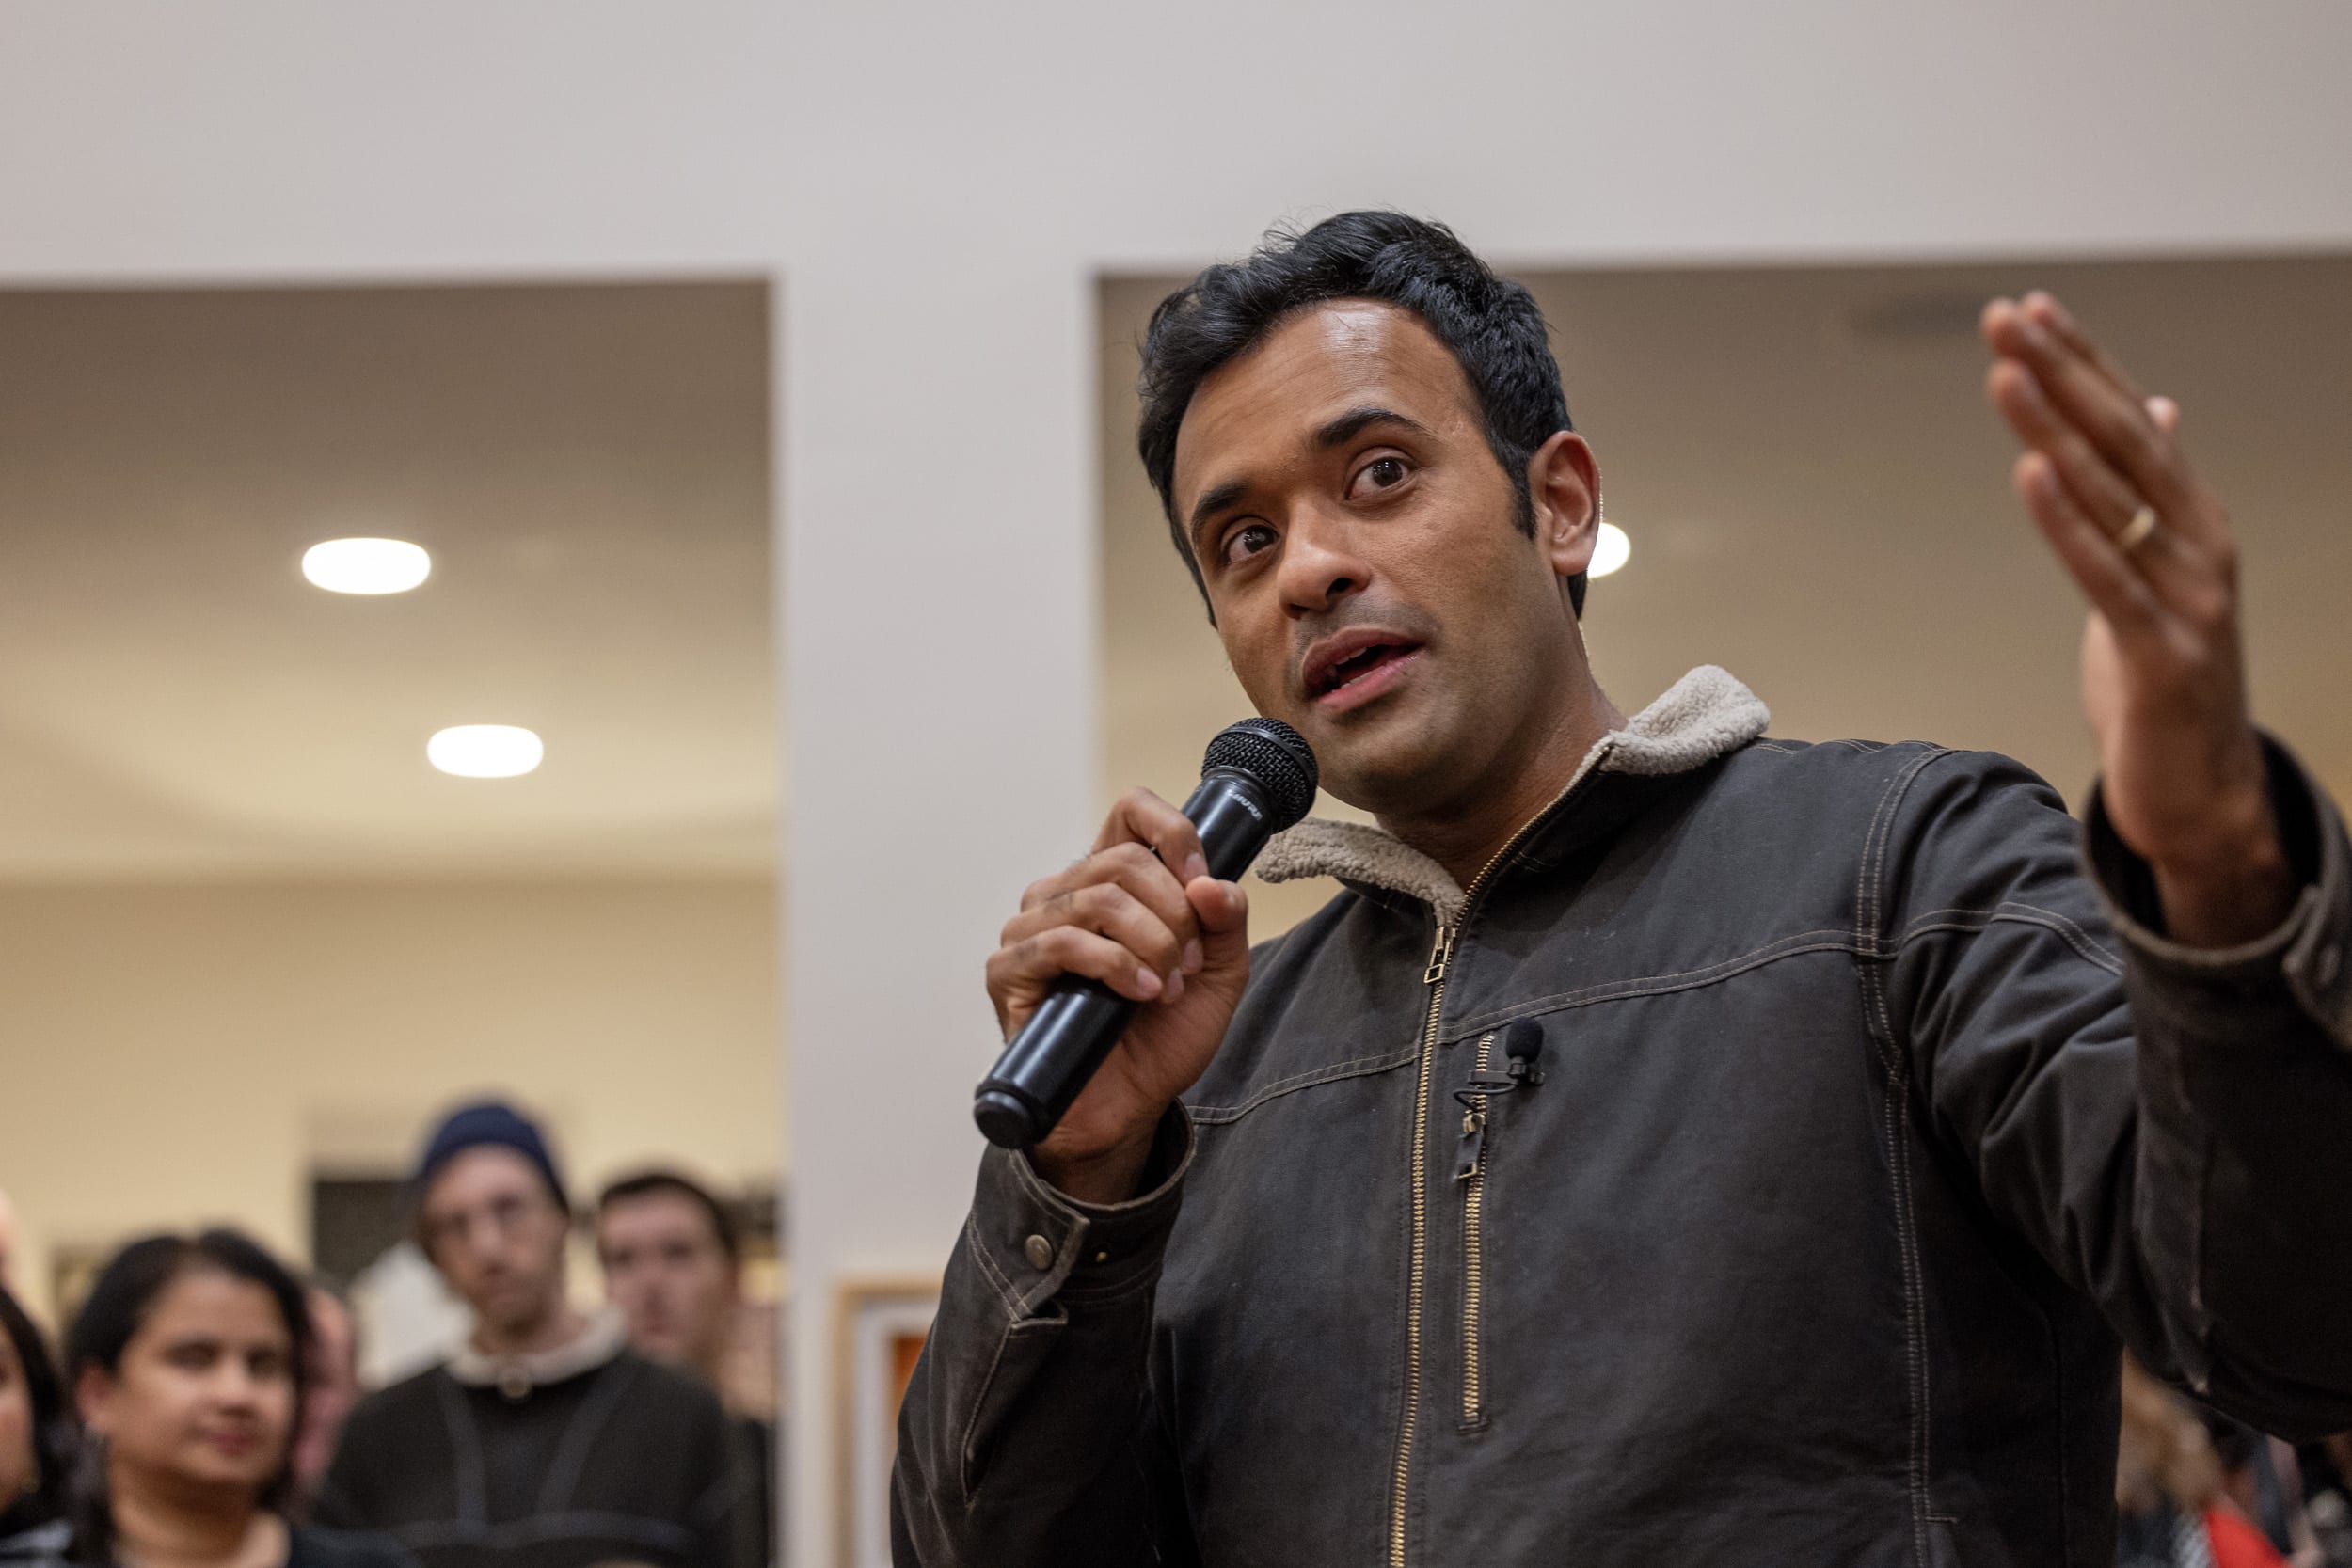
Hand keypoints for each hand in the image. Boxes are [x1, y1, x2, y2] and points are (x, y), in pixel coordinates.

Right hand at [986, 788, 1251, 1200]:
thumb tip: (1212, 882)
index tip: (1202, 882)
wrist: (1129, 1106)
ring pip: (1099, 897)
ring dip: (1152, 943)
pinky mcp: (1009, 970)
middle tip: (1188, 965)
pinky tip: (1141, 994)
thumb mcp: (1217, 976)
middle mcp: (1065, 893)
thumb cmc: (1162, 1038)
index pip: (1131, 811)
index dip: (1173, 832)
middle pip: (1125, 861)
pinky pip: (1062, 941)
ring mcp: (1031, 929)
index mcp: (1111, 881)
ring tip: (1168, 988)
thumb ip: (1225, 924)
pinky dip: (1115, 965)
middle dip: (1175, 915)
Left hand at [1982, 292, 2292, 945]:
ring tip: (2006, 374)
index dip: (2082, 361)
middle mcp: (2199, 544)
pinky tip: (2029, 472)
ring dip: (2052, 429)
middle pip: (2122, 438)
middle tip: (2005, 317)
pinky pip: (2104, 577)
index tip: (2031, 309)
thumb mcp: (2160, 573)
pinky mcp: (2161, 654)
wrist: (2205, 791)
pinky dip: (2065, 522)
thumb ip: (2155, 493)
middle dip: (2061, 372)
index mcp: (2192, 520)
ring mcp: (2188, 598)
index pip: (2131, 418)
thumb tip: (2159, 408)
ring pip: (2111, 496)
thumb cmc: (2170, 679)